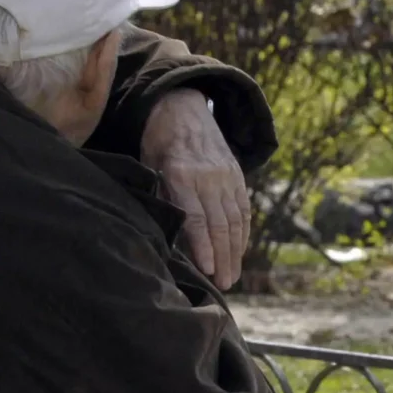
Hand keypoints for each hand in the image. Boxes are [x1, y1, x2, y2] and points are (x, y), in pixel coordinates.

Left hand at [140, 90, 249, 289]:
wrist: (182, 107)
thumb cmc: (158, 142)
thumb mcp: (149, 164)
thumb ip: (160, 196)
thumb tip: (164, 234)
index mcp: (183, 174)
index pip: (197, 217)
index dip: (203, 245)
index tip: (207, 269)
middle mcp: (209, 177)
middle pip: (220, 224)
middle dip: (223, 257)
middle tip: (224, 284)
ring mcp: (227, 176)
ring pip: (235, 220)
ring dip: (235, 252)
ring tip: (232, 276)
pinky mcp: (237, 176)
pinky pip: (243, 210)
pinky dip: (242, 234)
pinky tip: (239, 252)